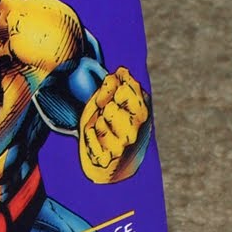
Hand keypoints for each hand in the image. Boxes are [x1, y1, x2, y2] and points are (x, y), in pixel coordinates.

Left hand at [79, 67, 149, 182]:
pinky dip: (89, 137)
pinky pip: (92, 143)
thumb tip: (122, 72)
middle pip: (110, 108)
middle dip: (103, 108)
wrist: (107, 149)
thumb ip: (119, 80)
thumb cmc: (111, 117)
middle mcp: (134, 132)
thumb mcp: (115, 93)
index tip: (111, 96)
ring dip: (96, 123)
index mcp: (142, 113)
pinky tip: (95, 138)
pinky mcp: (107, 160)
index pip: (123, 90)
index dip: (110, 88)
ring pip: (100, 124)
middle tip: (104, 113)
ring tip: (101, 126)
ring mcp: (121, 147)